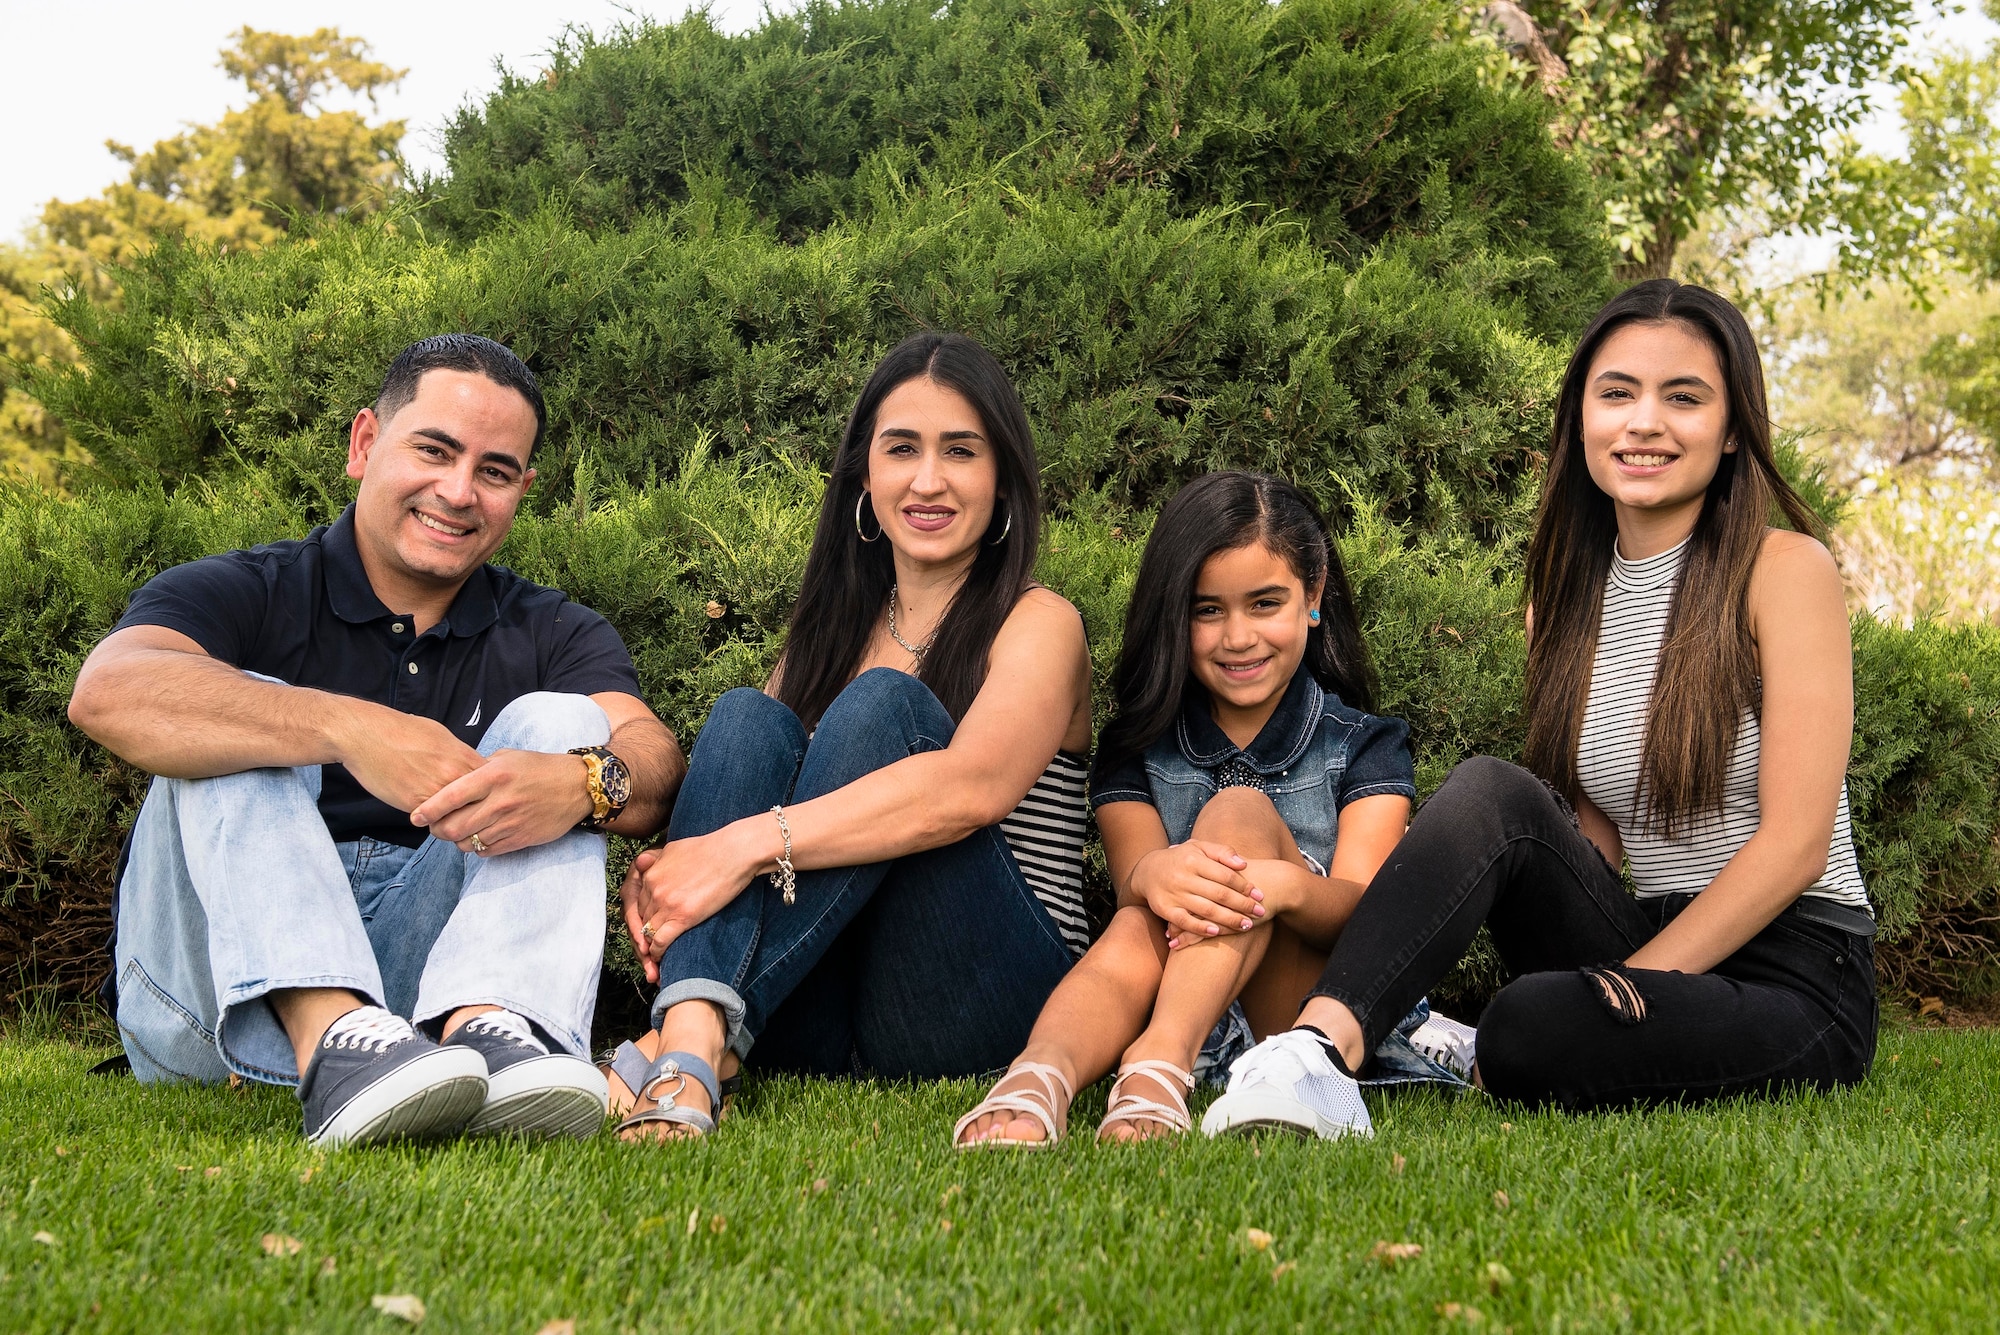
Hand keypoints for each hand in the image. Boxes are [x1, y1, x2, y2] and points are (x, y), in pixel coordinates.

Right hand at [332, 704, 485, 815]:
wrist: (367, 735)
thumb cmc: (402, 731)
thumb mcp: (441, 736)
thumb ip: (461, 755)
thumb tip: (471, 766)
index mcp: (464, 757)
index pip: (492, 786)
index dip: (489, 795)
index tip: (482, 799)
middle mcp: (455, 776)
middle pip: (480, 806)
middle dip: (476, 813)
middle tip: (467, 815)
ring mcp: (437, 792)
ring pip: (458, 818)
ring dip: (454, 821)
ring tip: (447, 818)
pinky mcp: (416, 805)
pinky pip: (434, 822)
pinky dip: (434, 823)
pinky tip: (428, 817)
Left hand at [411, 749, 593, 855]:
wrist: (577, 787)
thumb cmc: (539, 768)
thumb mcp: (507, 757)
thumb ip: (478, 769)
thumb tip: (451, 781)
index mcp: (493, 776)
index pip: (450, 797)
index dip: (427, 810)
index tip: (415, 817)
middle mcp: (500, 801)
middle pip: (454, 827)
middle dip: (438, 830)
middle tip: (435, 827)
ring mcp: (510, 823)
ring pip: (468, 842)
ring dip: (457, 840)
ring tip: (458, 832)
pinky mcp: (520, 839)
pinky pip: (487, 851)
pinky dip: (476, 848)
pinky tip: (479, 838)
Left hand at [622, 823, 767, 980]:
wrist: (733, 853)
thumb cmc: (711, 848)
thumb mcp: (674, 848)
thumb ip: (655, 859)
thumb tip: (644, 862)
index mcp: (651, 874)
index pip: (639, 902)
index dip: (646, 915)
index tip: (652, 923)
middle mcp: (654, 889)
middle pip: (642, 918)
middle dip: (647, 931)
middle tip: (653, 942)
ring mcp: (667, 904)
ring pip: (648, 932)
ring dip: (650, 944)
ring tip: (656, 954)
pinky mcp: (683, 917)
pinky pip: (660, 941)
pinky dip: (658, 953)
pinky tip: (660, 958)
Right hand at [1132, 840, 1264, 941]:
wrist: (1146, 872)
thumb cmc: (1181, 859)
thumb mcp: (1198, 848)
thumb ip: (1222, 852)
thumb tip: (1244, 864)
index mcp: (1193, 859)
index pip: (1225, 875)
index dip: (1244, 886)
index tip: (1260, 895)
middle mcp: (1183, 877)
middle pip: (1219, 894)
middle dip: (1242, 905)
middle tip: (1260, 912)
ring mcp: (1173, 894)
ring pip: (1206, 910)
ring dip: (1229, 919)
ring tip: (1247, 925)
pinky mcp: (1164, 909)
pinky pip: (1185, 921)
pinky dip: (1201, 928)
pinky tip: (1217, 932)